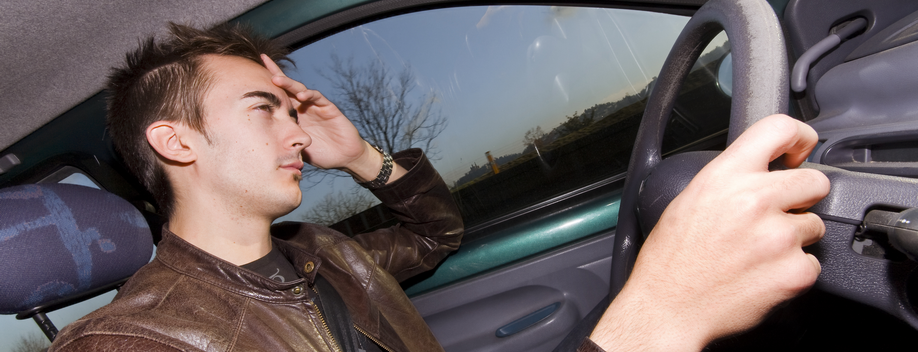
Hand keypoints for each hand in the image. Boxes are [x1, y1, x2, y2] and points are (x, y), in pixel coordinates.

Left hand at [261, 55, 376, 173]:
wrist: (344, 158)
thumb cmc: (321, 154)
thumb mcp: (297, 148)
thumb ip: (283, 143)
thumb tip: (260, 146)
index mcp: (294, 115)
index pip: (279, 97)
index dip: (267, 85)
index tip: (251, 72)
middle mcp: (303, 107)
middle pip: (287, 87)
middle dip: (276, 74)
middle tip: (263, 62)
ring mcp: (316, 106)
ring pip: (300, 89)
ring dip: (289, 84)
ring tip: (276, 80)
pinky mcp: (329, 108)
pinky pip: (318, 98)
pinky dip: (310, 95)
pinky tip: (301, 95)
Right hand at [591, 114, 829, 350]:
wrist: (668, 308)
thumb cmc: (671, 260)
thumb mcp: (689, 199)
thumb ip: (730, 178)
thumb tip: (762, 168)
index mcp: (724, 177)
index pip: (778, 129)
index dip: (799, 137)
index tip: (799, 150)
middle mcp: (754, 200)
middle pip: (815, 180)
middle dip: (802, 196)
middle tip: (779, 213)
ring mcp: (778, 237)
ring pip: (814, 224)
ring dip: (794, 237)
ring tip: (759, 251)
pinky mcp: (793, 271)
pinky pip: (812, 262)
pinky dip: (793, 269)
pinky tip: (763, 273)